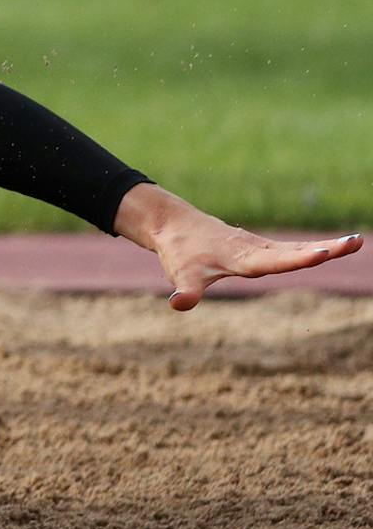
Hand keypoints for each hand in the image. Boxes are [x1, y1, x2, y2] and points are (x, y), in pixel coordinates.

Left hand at [114, 183, 361, 309]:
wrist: (173, 224)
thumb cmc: (180, 252)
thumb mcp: (182, 274)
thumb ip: (185, 291)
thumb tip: (178, 304)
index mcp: (243, 257)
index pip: (276, 260)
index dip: (299, 259)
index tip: (323, 252)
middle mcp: (256, 249)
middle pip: (296, 250)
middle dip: (326, 248)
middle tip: (356, 242)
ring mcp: (259, 246)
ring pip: (296, 247)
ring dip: (326, 246)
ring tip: (357, 242)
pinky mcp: (258, 246)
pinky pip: (290, 248)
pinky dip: (311, 248)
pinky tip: (330, 248)